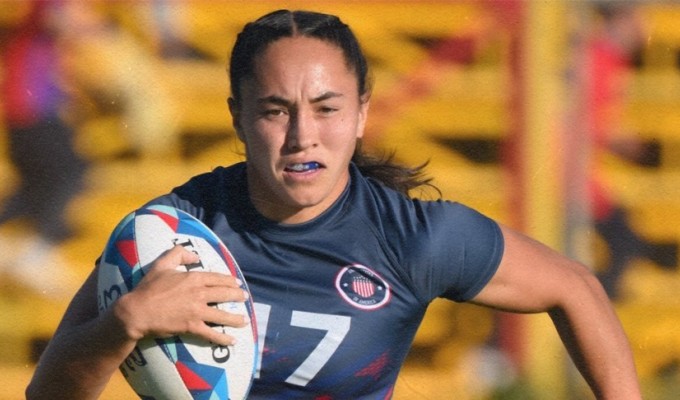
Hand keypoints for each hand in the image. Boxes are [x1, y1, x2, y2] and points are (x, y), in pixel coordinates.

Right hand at [113, 245, 248, 345]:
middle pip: (224, 294)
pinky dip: (222, 338)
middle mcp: (199, 293)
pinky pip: (211, 333)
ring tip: (244, 320)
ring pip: (222, 314)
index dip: (229, 281)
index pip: (217, 278)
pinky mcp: (192, 326)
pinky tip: (232, 341)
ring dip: (235, 318)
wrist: (137, 310)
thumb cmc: (148, 288)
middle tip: (245, 298)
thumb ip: (178, 254)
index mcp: (193, 278)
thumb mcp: (162, 264)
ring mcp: (196, 311)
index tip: (237, 283)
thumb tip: (195, 256)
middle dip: (237, 296)